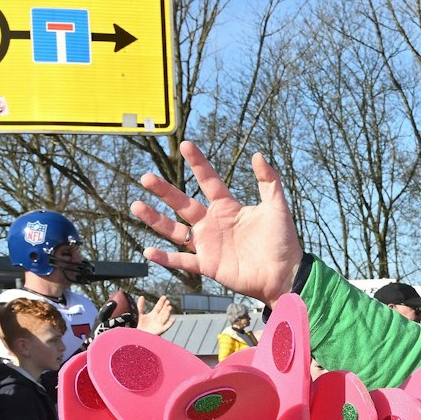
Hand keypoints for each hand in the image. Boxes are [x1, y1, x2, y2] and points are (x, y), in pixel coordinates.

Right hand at [132, 142, 302, 305]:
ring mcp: (209, 245)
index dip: (198, 164)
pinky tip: (148, 251)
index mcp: (228, 208)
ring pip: (175, 230)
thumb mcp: (277, 208)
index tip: (186, 145)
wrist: (285, 274)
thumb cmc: (283, 241)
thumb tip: (258, 155)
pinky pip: (182, 261)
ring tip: (135, 206)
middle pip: (183, 204)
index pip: (209, 181)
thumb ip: (269, 182)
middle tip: (146, 177)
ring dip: (155, 220)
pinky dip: (165, 258)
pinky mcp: (208, 265)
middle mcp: (214, 224)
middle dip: (164, 191)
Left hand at [137, 296, 175, 336]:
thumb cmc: (139, 325)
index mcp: (153, 314)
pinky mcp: (160, 330)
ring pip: (165, 317)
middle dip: (165, 306)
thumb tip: (142, 297)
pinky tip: (173, 318)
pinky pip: (167, 326)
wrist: (138, 335)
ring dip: (167, 312)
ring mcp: (159, 324)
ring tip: (169, 307)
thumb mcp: (139, 313)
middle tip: (167, 301)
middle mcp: (157, 319)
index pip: (158, 307)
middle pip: (163, 311)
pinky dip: (170, 323)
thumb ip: (141, 305)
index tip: (164, 297)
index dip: (161, 302)